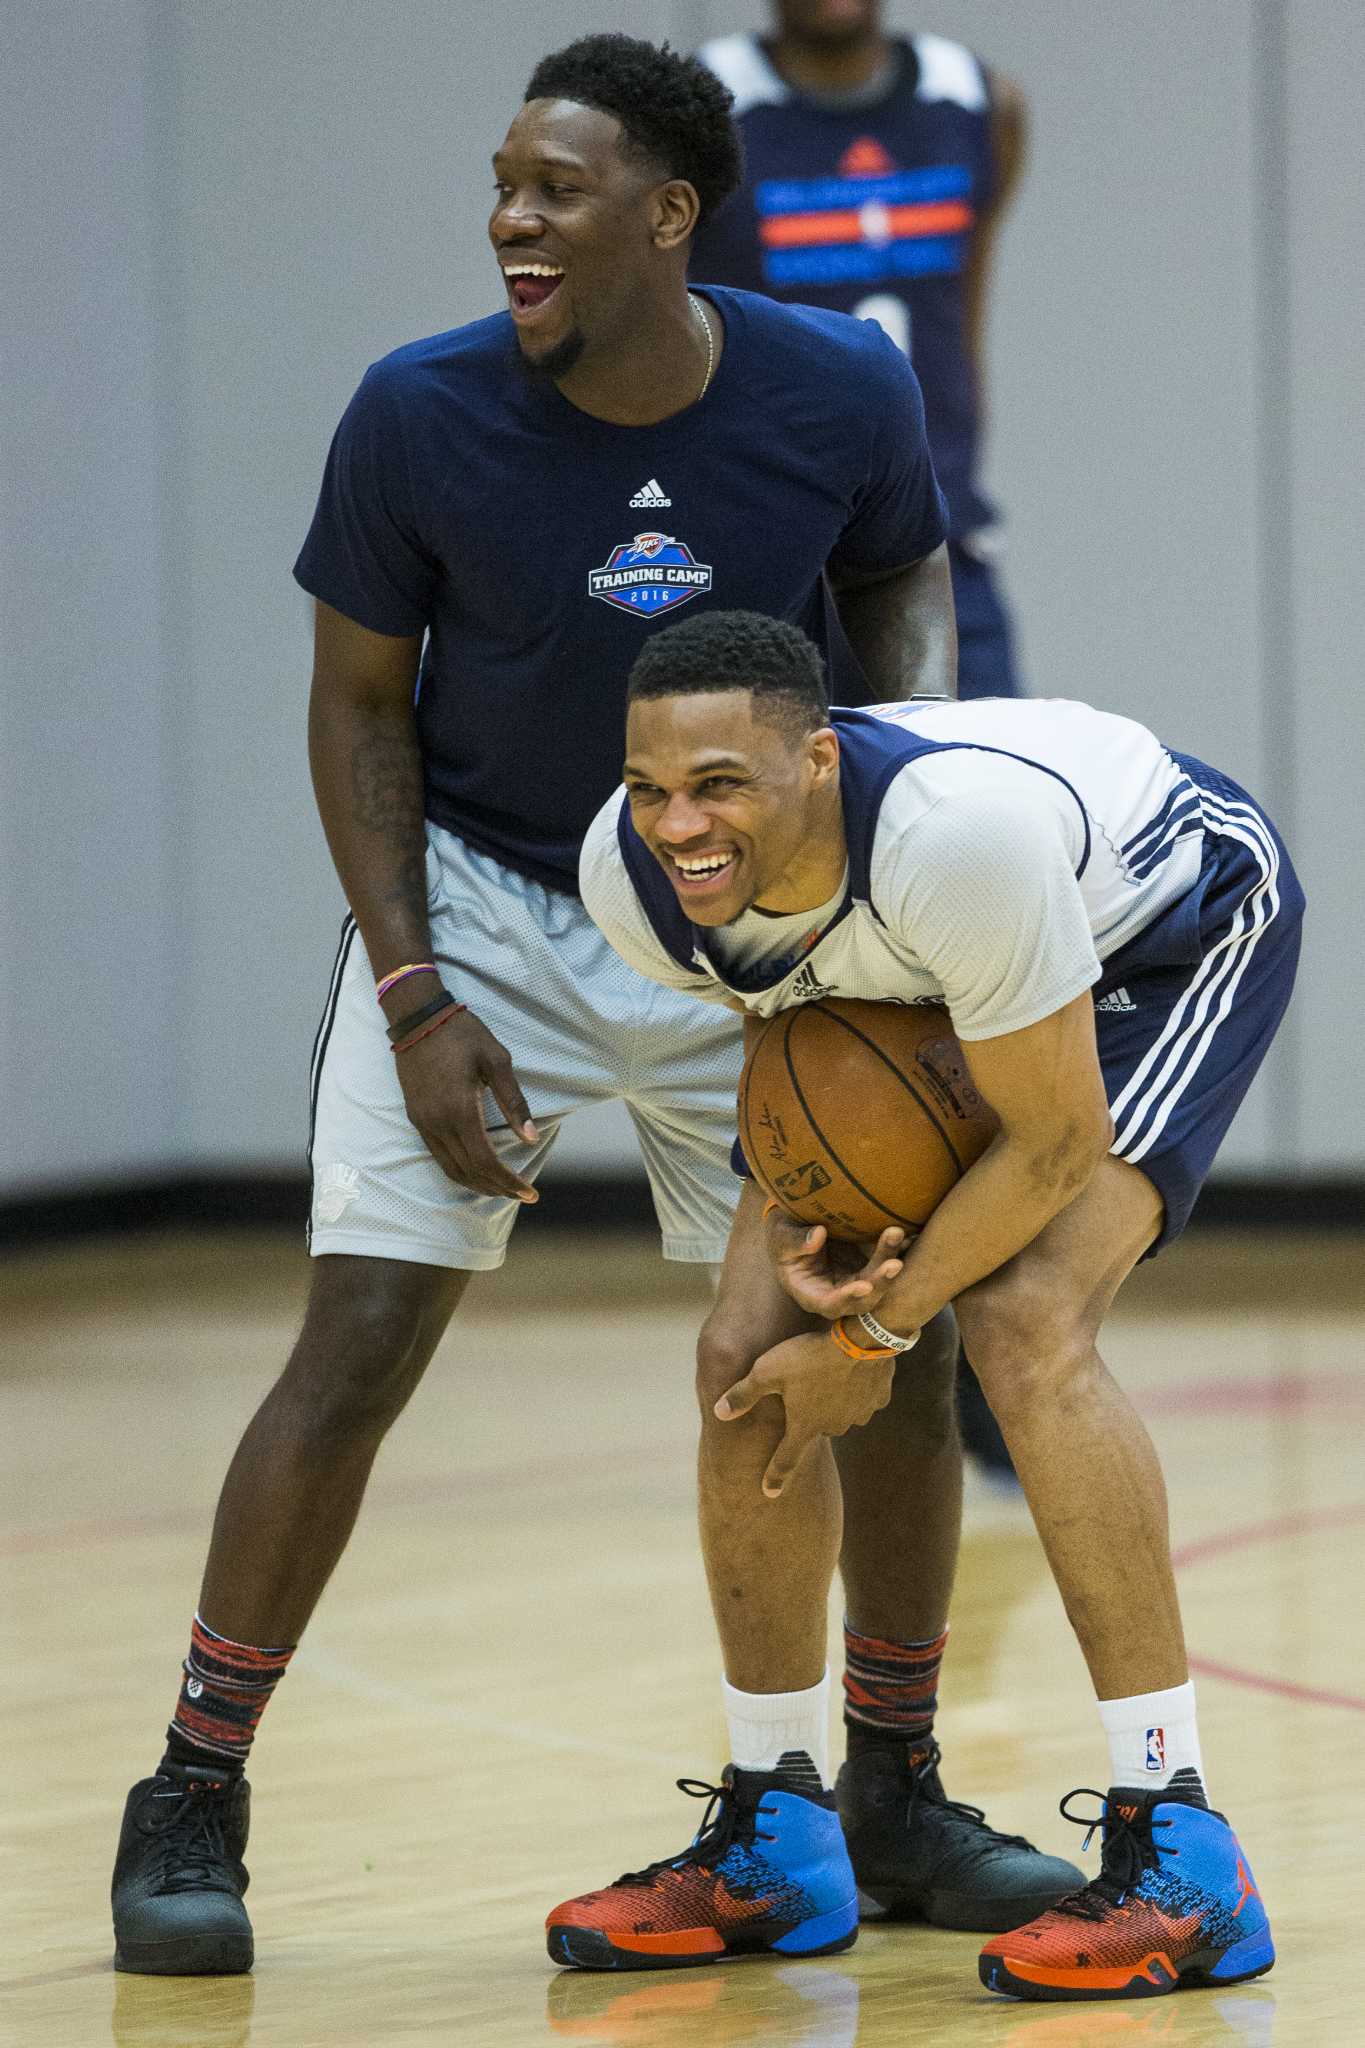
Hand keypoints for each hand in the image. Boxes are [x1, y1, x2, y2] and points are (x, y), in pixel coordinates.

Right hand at [394, 1008, 539, 1200]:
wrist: (418, 1018)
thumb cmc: (462, 1034)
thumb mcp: (496, 1060)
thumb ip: (514, 1101)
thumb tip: (530, 1137)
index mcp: (460, 1110)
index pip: (486, 1161)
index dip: (509, 1182)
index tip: (530, 1192)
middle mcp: (438, 1123)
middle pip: (469, 1172)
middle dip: (497, 1188)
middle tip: (522, 1195)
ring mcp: (423, 1123)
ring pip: (450, 1169)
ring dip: (477, 1184)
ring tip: (502, 1189)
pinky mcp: (416, 1118)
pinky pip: (438, 1156)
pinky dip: (459, 1171)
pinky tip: (475, 1170)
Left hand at [714, 1331, 896, 1499]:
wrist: (861, 1339)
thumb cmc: (809, 1355)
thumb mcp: (767, 1371)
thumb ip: (743, 1395)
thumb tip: (718, 1413)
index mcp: (805, 1426)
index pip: (786, 1460)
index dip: (775, 1477)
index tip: (769, 1493)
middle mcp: (833, 1427)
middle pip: (815, 1426)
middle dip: (808, 1413)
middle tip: (804, 1387)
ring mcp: (858, 1414)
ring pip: (841, 1411)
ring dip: (834, 1399)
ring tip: (828, 1373)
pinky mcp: (878, 1398)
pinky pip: (864, 1397)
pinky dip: (857, 1388)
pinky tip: (852, 1369)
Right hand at [767, 1211, 907, 1320]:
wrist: (796, 1227)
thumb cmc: (782, 1236)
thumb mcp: (781, 1237)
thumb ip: (795, 1241)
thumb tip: (817, 1237)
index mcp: (811, 1294)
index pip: (830, 1305)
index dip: (848, 1299)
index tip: (863, 1286)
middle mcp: (836, 1294)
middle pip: (862, 1299)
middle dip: (880, 1283)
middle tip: (894, 1264)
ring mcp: (854, 1281)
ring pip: (877, 1280)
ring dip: (889, 1263)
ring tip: (896, 1234)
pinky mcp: (866, 1267)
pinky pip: (884, 1262)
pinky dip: (895, 1250)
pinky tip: (904, 1233)